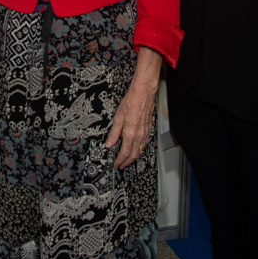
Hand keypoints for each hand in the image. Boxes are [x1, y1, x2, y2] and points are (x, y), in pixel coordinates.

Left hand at [105, 49, 159, 168]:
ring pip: (140, 150)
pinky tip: (138, 148)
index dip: (120, 161)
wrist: (144, 93)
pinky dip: (140, 149)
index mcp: (130, 133)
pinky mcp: (149, 128)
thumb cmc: (131, 101)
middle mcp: (139, 135)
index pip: (124, 153)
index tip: (116, 164)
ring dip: (134, 157)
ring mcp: (145, 132)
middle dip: (127, 162)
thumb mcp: (118, 117)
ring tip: (128, 160)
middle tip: (121, 165)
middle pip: (133, 154)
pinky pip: (145, 143)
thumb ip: (113, 133)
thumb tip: (109, 144)